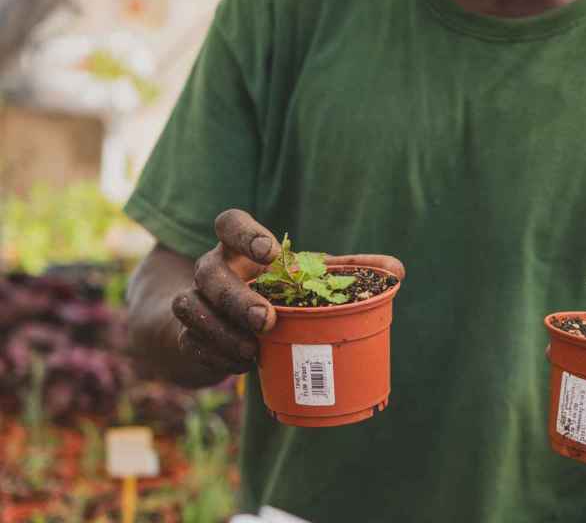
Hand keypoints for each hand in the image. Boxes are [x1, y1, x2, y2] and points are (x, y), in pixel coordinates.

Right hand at [172, 209, 405, 377]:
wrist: (220, 321)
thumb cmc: (275, 291)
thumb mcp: (308, 277)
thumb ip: (349, 270)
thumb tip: (397, 271)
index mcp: (240, 247)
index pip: (229, 222)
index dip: (246, 234)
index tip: (272, 252)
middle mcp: (213, 268)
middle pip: (209, 272)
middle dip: (236, 297)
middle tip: (265, 319)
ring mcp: (195, 299)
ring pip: (192, 306)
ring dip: (222, 330)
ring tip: (254, 349)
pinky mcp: (187, 333)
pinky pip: (192, 341)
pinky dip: (218, 354)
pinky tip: (244, 364)